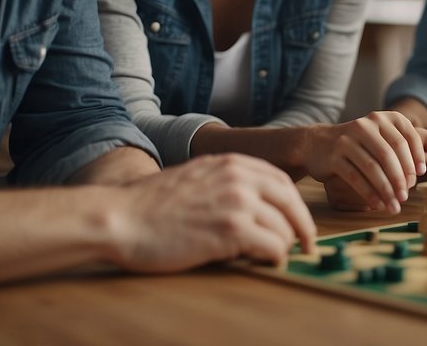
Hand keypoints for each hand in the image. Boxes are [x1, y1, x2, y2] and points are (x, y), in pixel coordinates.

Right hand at [109, 153, 315, 271]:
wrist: (120, 218)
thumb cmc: (149, 206)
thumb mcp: (194, 176)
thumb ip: (224, 182)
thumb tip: (252, 203)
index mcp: (231, 163)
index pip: (281, 181)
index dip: (294, 204)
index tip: (299, 221)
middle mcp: (240, 178)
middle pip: (292, 202)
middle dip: (303, 227)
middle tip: (307, 245)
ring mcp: (238, 202)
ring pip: (284, 228)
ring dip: (283, 246)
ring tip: (273, 257)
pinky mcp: (231, 230)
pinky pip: (272, 246)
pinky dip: (274, 258)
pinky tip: (266, 263)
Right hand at [302, 111, 426, 213]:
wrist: (317, 143)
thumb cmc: (357, 144)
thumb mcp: (378, 137)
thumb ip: (398, 148)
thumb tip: (420, 174)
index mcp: (382, 118)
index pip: (406, 137)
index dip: (416, 157)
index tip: (422, 175)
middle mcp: (365, 125)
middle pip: (389, 154)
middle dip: (400, 178)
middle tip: (406, 196)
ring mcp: (347, 140)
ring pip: (372, 167)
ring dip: (386, 189)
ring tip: (394, 205)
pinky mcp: (334, 156)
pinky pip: (355, 177)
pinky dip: (369, 193)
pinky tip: (378, 204)